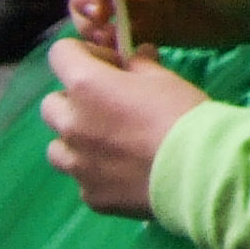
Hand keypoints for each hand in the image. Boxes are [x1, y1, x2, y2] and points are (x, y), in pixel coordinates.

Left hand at [41, 36, 206, 216]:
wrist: (198, 170)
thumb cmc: (181, 114)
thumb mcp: (165, 79)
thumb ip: (140, 65)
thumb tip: (135, 55)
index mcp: (86, 86)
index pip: (61, 54)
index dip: (85, 54)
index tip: (111, 65)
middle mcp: (71, 124)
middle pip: (51, 104)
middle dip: (76, 100)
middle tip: (110, 106)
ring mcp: (77, 164)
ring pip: (57, 147)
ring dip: (77, 140)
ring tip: (110, 144)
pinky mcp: (90, 194)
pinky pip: (82, 178)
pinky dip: (97, 172)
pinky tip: (126, 173)